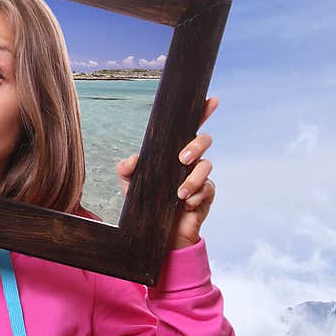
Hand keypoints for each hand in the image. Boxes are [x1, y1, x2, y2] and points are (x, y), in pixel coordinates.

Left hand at [116, 97, 218, 249]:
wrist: (154, 235)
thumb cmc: (144, 204)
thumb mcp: (129, 185)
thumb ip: (125, 169)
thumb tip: (133, 158)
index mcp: (172, 153)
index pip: (188, 129)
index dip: (202, 113)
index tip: (210, 100)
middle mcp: (189, 161)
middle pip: (203, 140)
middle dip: (195, 146)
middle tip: (181, 159)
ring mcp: (199, 177)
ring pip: (207, 165)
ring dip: (193, 178)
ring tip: (179, 194)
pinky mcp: (206, 195)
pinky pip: (208, 188)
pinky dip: (197, 195)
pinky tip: (185, 204)